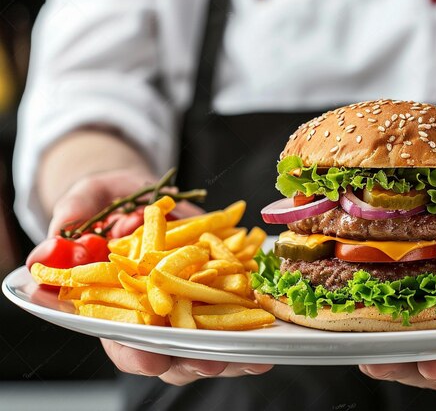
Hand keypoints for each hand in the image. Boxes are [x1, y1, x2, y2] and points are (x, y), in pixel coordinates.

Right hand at [47, 169, 272, 383]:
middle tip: (212, 359)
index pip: (120, 338)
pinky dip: (248, 326)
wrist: (139, 196)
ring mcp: (182, 307)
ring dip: (228, 352)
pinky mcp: (210, 293)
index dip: (133, 352)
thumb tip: (47, 246)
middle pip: (168, 352)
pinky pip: (230, 317)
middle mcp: (149, 313)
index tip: (150, 359)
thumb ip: (72, 215)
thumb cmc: (107, 201)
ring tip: (252, 355)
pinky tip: (268, 332)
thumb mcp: (87, 199)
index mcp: (112, 302)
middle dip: (190, 359)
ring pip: (203, 343)